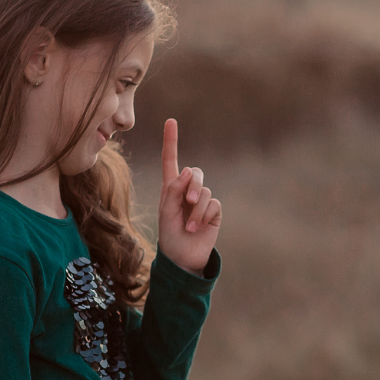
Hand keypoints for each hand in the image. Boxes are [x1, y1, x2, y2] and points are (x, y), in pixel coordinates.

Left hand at [158, 119, 220, 275]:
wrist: (182, 258)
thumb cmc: (169, 236)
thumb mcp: (165, 212)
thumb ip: (173, 190)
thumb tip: (187, 170)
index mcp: (170, 188)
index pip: (171, 161)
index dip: (171, 141)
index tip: (171, 121)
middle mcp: (187, 191)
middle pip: (194, 172)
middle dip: (192, 184)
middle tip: (188, 200)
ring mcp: (202, 201)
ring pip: (204, 191)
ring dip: (196, 209)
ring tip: (189, 225)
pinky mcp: (214, 212)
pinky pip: (213, 204)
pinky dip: (204, 215)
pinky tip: (197, 228)